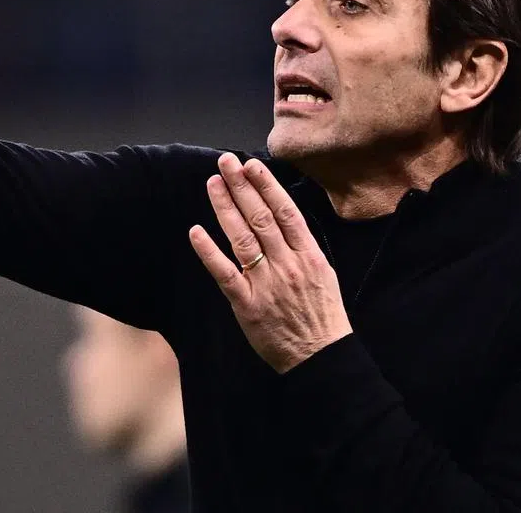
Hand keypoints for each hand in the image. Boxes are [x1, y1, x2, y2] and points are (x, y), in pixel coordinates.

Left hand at [189, 153, 352, 373]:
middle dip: (242, 186)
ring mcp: (266, 284)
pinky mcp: (247, 305)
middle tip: (226, 162)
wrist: (321, 357)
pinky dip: (209, 252)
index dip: (267, 185)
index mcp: (308, 256)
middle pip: (261, 217)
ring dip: (225, 208)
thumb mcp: (324, 274)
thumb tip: (283, 218)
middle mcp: (287, 265)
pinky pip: (225, 274)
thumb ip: (302, 248)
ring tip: (213, 184)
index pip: (286, 211)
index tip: (252, 165)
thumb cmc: (322, 317)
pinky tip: (196, 231)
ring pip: (242, 238)